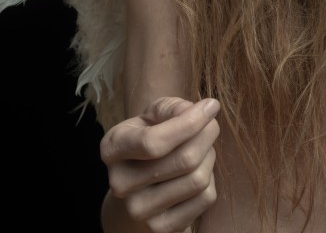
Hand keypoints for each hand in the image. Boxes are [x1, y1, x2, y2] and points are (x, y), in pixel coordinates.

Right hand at [101, 96, 220, 232]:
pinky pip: (205, 198)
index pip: (154, 142)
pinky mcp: (162, 228)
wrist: (137, 189)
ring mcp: (139, 211)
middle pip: (184, 160)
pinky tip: (198, 171)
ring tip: (203, 148)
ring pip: (198, 179)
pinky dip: (211, 179)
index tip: (212, 106)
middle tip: (212, 124)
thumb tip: (200, 111)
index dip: (189, 123)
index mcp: (113, 149)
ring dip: (210, 156)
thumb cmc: (150, 141)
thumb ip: (172, 108)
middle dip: (208, 135)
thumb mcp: (153, 116)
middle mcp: (120, 184)